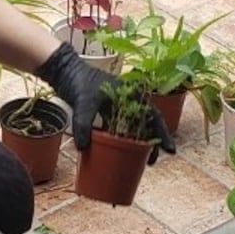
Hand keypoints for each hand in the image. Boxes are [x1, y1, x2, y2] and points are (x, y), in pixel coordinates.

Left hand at [35, 43, 175, 156]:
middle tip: (152, 162)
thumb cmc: (78, 81)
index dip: (164, 133)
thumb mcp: (84, 102)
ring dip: (136, 143)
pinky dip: (119, 140)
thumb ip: (84, 124)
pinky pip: (117, 128)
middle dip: (151, 143)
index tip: (170, 150)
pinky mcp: (106, 110)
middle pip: (146, 124)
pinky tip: (118, 152)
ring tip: (139, 161)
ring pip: (132, 127)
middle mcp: (129, 99)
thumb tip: (83, 148)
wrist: (64, 71)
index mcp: (132, 93)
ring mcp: (118, 105)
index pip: (154, 115)